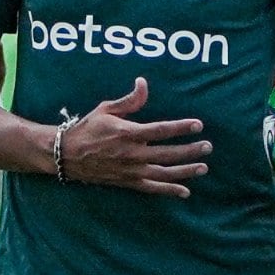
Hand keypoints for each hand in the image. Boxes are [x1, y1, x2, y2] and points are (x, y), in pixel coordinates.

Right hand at [59, 76, 208, 196]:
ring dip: (185, 171)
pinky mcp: (127, 182)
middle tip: (208, 147)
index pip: (161, 130)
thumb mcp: (106, 109)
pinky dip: (169, 191)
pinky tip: (185, 191)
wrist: (67, 155)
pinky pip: (152, 189)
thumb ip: (129, 100)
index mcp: (128, 133)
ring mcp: (130, 170)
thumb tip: (144, 83)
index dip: (181, 127)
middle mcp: (132, 154)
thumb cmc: (87, 128)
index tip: (198, 125)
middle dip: (190, 150)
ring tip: (203, 167)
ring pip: (164, 173)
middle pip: (168, 153)